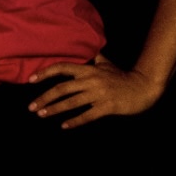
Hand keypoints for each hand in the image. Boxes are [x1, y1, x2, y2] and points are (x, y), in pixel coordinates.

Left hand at [27, 55, 164, 128]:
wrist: (144, 87)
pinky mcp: (108, 106)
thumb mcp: (107, 64)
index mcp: (88, 70)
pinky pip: (88, 115)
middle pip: (62, 88)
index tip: (30, 80)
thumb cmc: (123, 76)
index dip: (45, 73)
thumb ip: (95, 58)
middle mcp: (91, 80)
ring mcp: (99, 94)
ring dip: (54, 109)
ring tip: (41, 115)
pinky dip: (75, 121)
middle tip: (31, 106)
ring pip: (71, 102)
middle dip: (44, 97)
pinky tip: (64, 126)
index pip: (61, 68)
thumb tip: (89, 49)